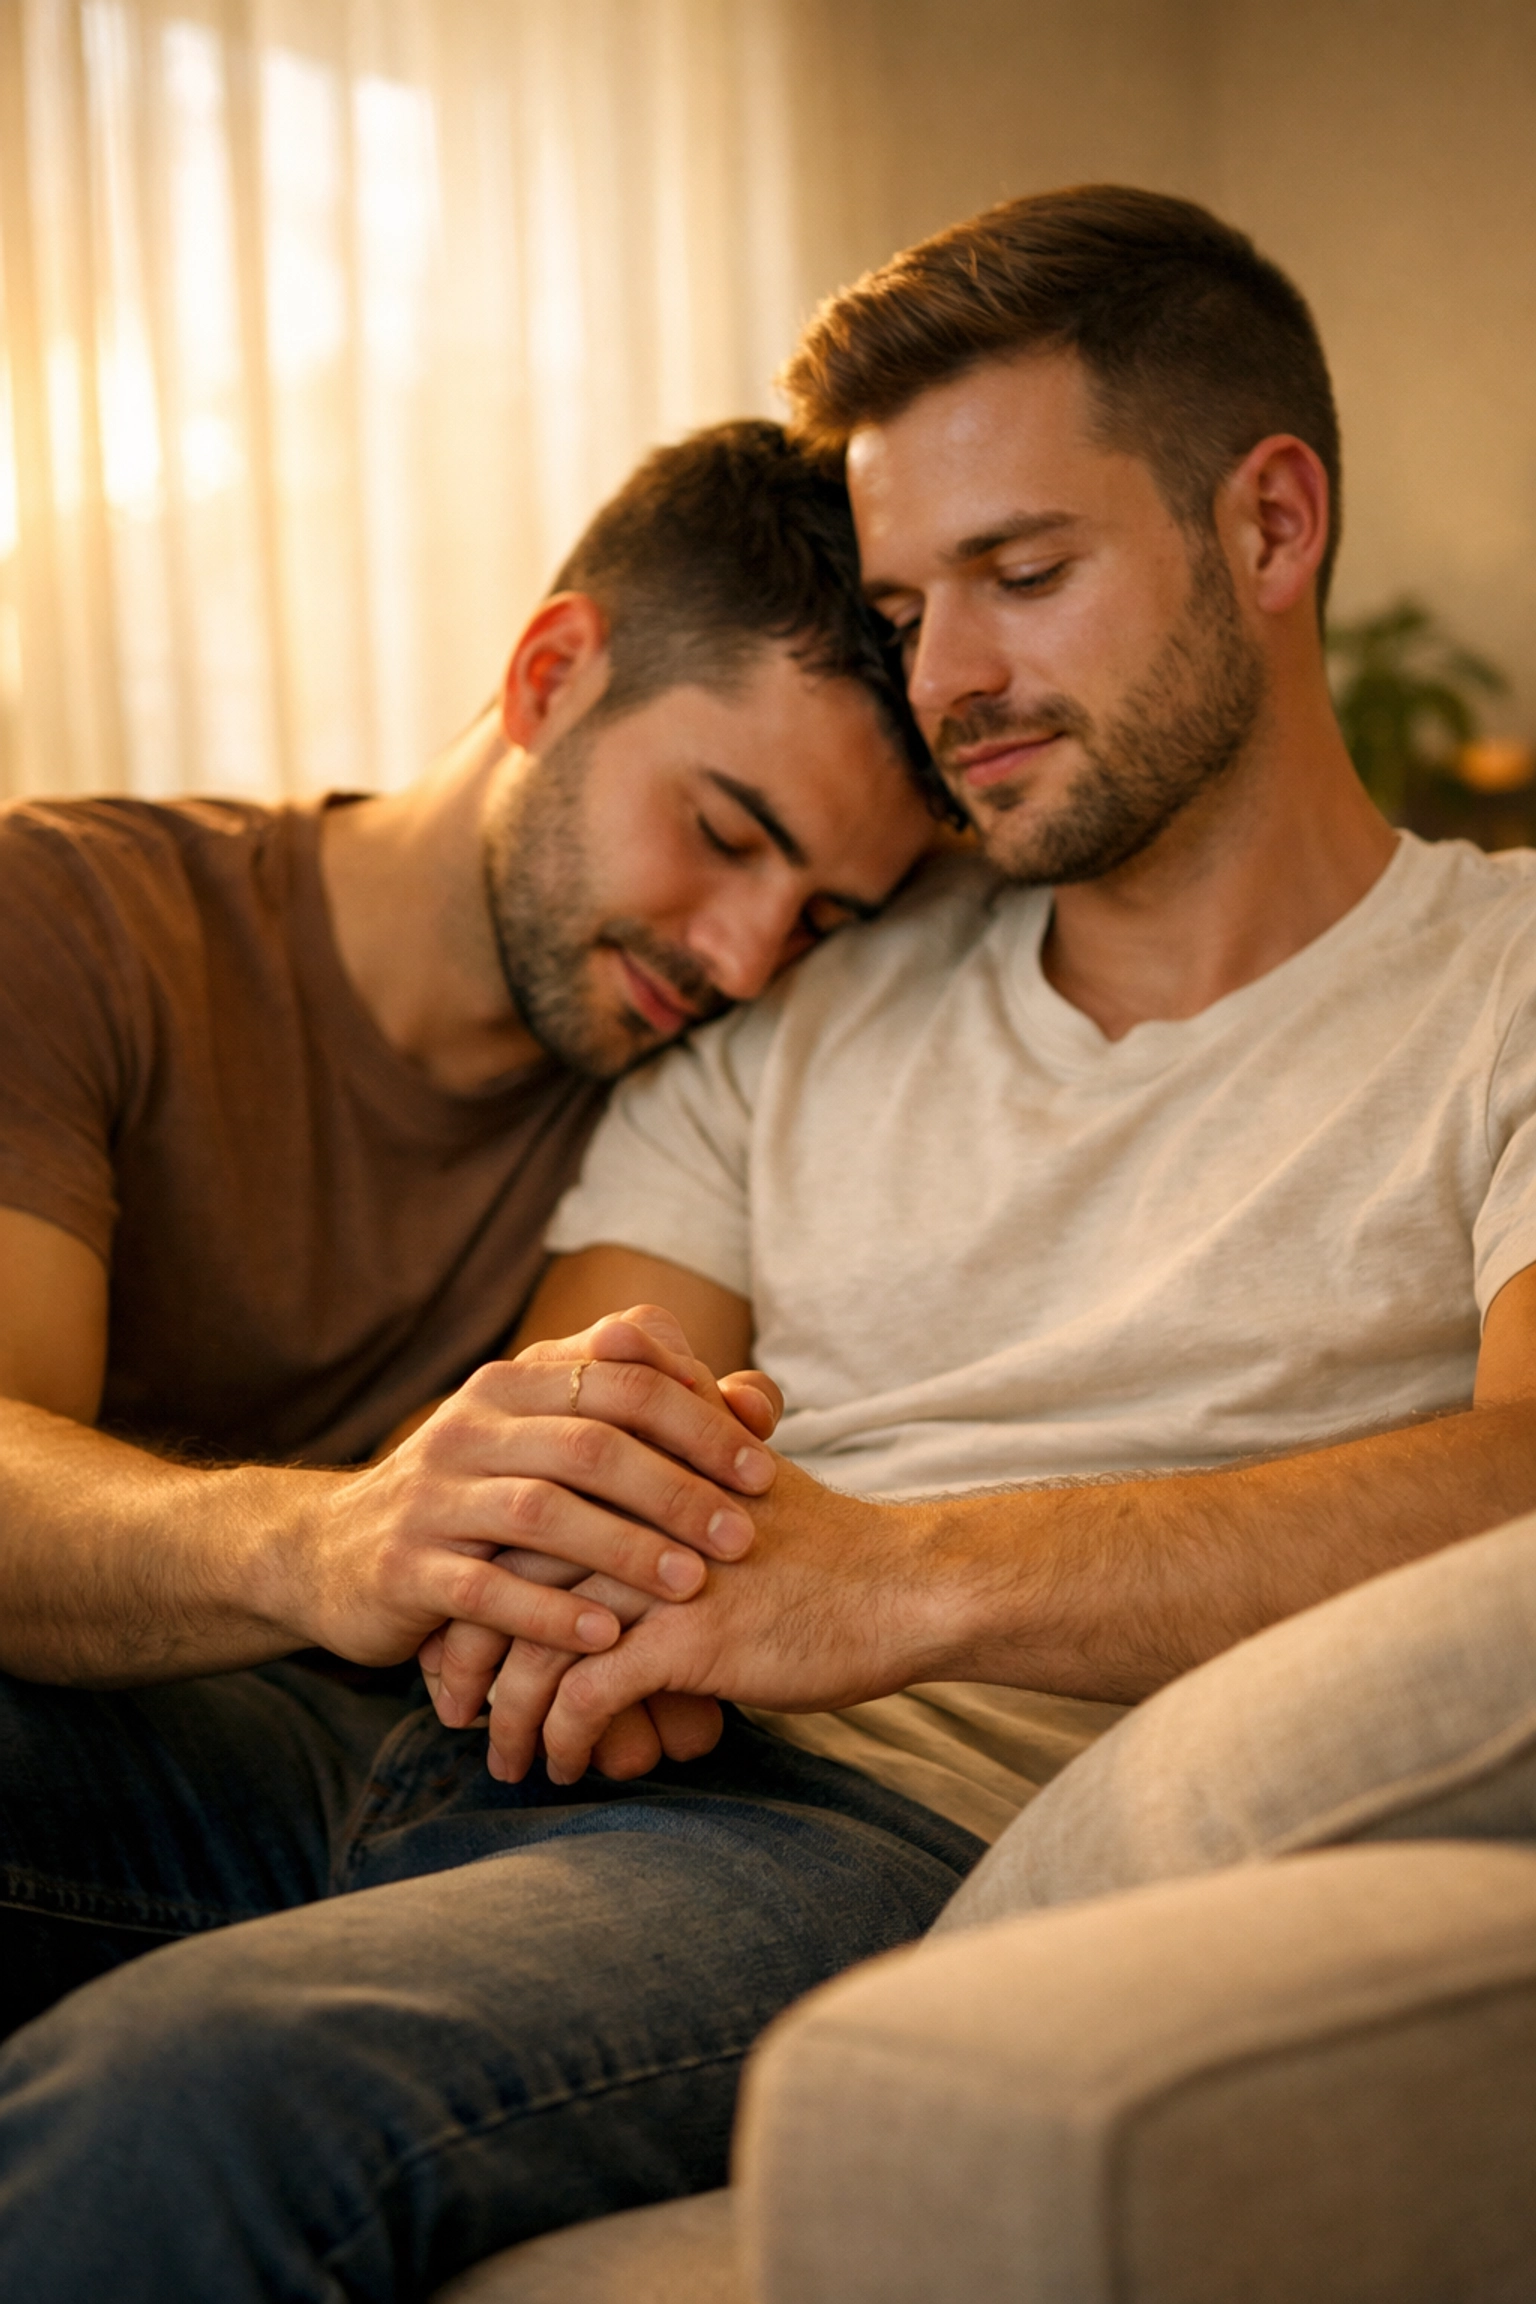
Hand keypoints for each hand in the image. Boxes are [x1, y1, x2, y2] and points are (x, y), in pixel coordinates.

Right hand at [277, 1307, 776, 1669]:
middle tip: (743, 1534)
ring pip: (541, 1512)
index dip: (698, 1418)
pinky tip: (605, 1638)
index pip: (623, 1376)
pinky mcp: (403, 1567)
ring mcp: (432, 1496)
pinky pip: (484, 1589)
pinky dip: (549, 1612)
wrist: (331, 1552)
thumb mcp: (552, 1443)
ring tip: (691, 1586)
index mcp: (517, 1382)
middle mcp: (472, 1425)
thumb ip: (652, 1417)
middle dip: (676, 1488)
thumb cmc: (480, 1498)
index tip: (764, 1466)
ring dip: (624, 1549)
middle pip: (591, 1442)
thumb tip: (760, 1398)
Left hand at [486, 1458, 939, 1783]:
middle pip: (506, 1575)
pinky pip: (584, 1694)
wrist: (906, 1585)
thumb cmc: (824, 1552)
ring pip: (534, 1642)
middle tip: (451, 1701)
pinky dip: (559, 1737)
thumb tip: (610, 1522)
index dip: (479, 1580)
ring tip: (500, 1755)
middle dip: (468, 1648)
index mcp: (637, 1466)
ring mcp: (657, 1570)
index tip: (458, 1633)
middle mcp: (632, 1508)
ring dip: (505, 1710)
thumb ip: (663, 1486)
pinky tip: (558, 1764)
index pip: (519, 1517)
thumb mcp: (732, 1489)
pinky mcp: (685, 1635)